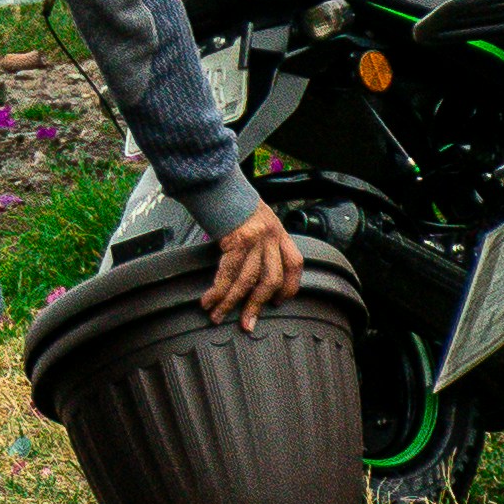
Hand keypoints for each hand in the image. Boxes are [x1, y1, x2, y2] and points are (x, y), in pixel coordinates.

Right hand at [202, 199, 301, 327]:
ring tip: (218, 316)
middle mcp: (271, 235)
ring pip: (246, 280)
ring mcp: (255, 238)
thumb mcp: (258, 218)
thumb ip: (261, 241)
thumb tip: (253, 268)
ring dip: (231, 302)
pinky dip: (217, 289)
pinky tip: (209, 300)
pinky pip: (228, 272)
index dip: (289, 287)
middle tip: (247, 324)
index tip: (276, 303)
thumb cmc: (233, 200)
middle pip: (271, 279)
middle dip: (256, 304)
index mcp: (279, 230)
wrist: (217, 179)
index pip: (295, 264)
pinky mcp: (236, 239)